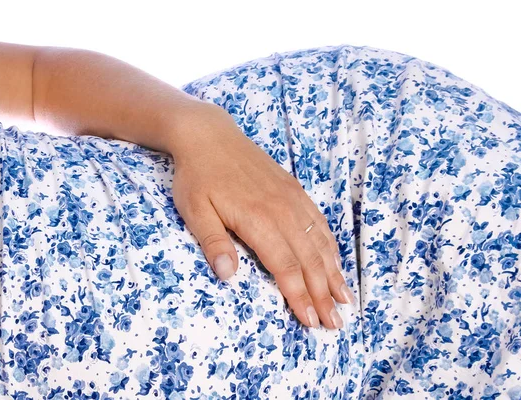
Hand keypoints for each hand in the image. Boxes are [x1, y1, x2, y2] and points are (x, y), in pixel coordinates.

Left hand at [168, 102, 354, 329]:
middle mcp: (282, 210)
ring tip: (345, 299)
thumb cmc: (197, 175)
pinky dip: (330, 244)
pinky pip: (318, 220)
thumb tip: (229, 276)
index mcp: (258, 219)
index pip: (285, 266)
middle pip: (310, 259)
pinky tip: (335, 259)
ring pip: (320, 241)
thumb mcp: (194, 210)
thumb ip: (213, 242)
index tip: (311, 322)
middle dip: (324, 294)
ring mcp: (291, 198)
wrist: (208, 134)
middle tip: (336, 323)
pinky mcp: (293, 189)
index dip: (300, 297)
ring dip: (333, 272)